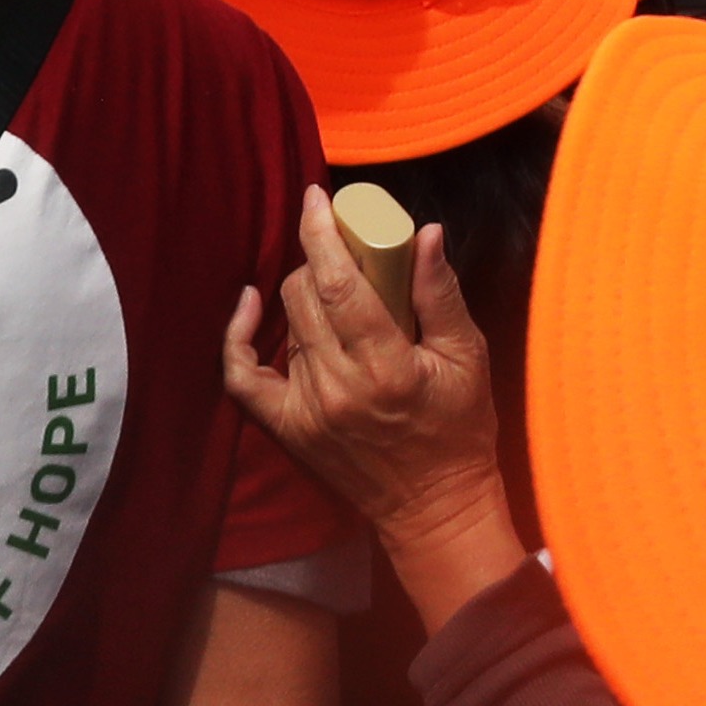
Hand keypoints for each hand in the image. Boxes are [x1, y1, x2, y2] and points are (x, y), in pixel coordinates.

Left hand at [221, 190, 521, 634]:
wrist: (433, 509)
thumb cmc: (459, 428)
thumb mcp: (468, 355)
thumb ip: (440, 292)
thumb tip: (425, 231)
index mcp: (384, 367)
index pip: (338, 283)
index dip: (321, 232)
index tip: (317, 195)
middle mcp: (336, 388)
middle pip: (305, 294)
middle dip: (321, 256)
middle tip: (349, 246)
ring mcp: (306, 412)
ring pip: (287, 322)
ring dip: (307, 290)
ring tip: (338, 285)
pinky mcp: (289, 430)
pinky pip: (244, 379)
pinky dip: (238, 338)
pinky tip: (249, 302)